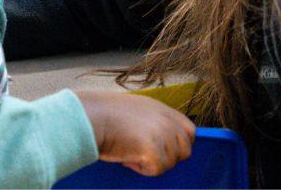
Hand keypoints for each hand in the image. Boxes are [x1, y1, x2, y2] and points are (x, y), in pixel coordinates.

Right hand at [76, 91, 195, 176]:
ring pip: (169, 164)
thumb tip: (162, 140)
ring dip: (150, 163)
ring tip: (129, 149)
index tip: (162, 149)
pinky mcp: (154, 151)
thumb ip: (154, 121)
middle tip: (142, 152)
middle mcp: (168, 121)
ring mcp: (163, 135)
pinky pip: (156, 170)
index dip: (178, 144)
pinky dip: (140, 168)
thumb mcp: (136, 109)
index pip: (190, 132)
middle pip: (185, 151)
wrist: (90, 117)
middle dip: (166, 157)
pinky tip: (127, 156)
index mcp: (164, 109)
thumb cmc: (104, 114)